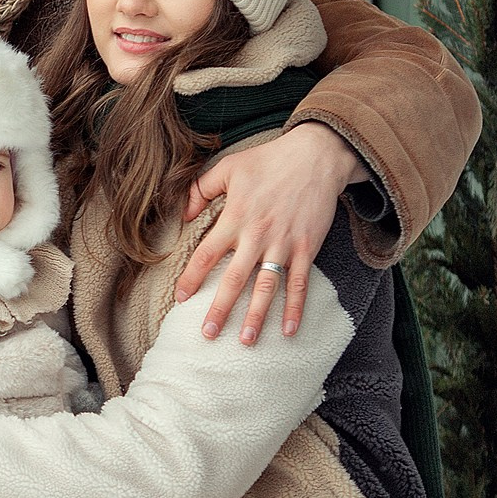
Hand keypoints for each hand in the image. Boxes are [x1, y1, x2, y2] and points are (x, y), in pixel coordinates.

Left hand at [177, 123, 367, 343]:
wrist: (316, 156)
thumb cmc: (269, 160)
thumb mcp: (228, 166)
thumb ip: (200, 188)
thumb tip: (183, 214)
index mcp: (235, 217)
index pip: (206, 254)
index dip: (191, 278)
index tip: (180, 299)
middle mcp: (257, 235)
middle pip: (234, 279)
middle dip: (220, 308)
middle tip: (208, 334)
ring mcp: (284, 243)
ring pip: (267, 287)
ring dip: (257, 316)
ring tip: (247, 340)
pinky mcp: (307, 247)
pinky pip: (300, 283)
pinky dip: (296, 308)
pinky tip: (290, 330)